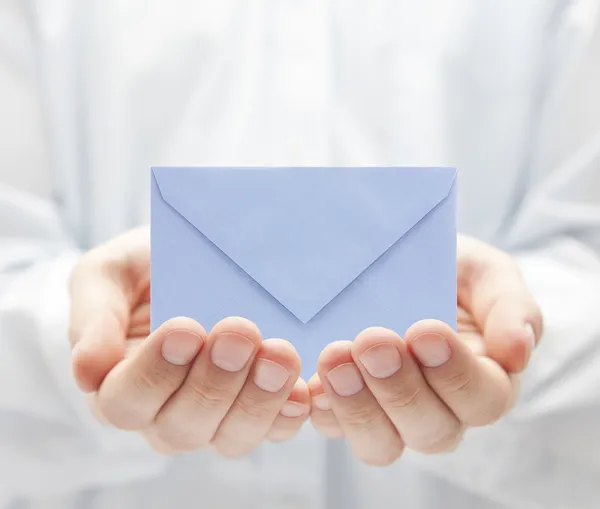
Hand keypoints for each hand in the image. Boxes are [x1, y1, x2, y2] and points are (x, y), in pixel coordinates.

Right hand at [69, 227, 309, 455]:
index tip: (185, 328)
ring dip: (257, 399)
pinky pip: (273, 429)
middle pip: (182, 425)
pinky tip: (303, 388)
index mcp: (118, 383)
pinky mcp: (256, 409)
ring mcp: (214, 416)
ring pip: (230, 436)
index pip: (125, 401)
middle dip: (214, 381)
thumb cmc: (148, 267)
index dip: (154, 373)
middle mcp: (164, 412)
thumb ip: (94, 315)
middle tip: (240, 332)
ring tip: (279, 354)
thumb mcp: (109, 272)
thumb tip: (87, 369)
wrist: (197, 259)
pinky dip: (288, 413)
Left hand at [309, 235, 542, 465]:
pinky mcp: (343, 405)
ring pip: (381, 444)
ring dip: (357, 406)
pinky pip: (332, 426)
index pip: (483, 399)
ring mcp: (387, 412)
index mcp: (481, 378)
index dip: (456, 375)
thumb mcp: (483, 270)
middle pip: (431, 431)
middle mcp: (438, 407)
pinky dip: (321, 409)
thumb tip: (518, 353)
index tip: (425, 330)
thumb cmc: (441, 266)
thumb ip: (509, 306)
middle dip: (401, 390)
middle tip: (372, 340)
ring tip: (335, 357)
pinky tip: (308, 381)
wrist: (386, 258)